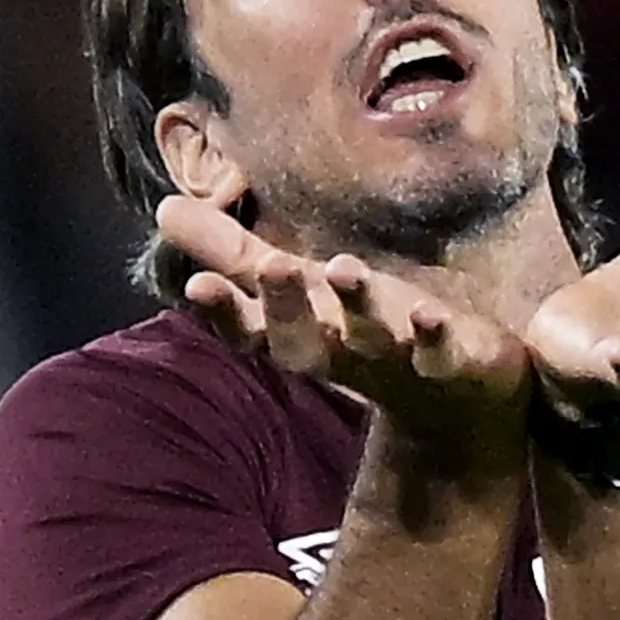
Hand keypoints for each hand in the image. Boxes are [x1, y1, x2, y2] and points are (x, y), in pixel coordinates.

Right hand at [156, 196, 525, 437]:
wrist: (457, 408)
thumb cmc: (366, 334)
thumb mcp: (299, 293)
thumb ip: (233, 255)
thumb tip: (163, 210)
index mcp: (302, 334)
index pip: (251, 330)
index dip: (224, 313)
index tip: (195, 288)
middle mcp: (342, 351)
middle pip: (303, 340)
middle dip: (285, 305)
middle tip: (271, 266)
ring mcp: (396, 361)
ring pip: (369, 338)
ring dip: (357, 307)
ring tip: (342, 268)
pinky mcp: (451, 363)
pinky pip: (441, 353)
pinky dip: (434, 336)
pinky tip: (432, 314)